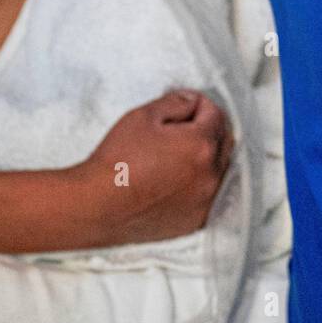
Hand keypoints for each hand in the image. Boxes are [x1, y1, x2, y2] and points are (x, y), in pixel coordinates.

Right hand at [78, 90, 233, 243]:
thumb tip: (192, 101)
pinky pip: (207, 195)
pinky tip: (174, 180)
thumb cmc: (117, 161)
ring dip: (205, 157)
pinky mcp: (195, 220)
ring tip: (175, 154)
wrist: (98, 206)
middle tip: (180, 127)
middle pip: (224, 141)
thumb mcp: (143, 116)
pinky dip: (197, 183)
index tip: (182, 106)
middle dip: (207, 129)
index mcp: (200, 145)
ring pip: (218, 169)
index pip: (216, 114)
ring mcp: (205, 201)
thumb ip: (175, 102)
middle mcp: (211, 175)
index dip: (198, 104)